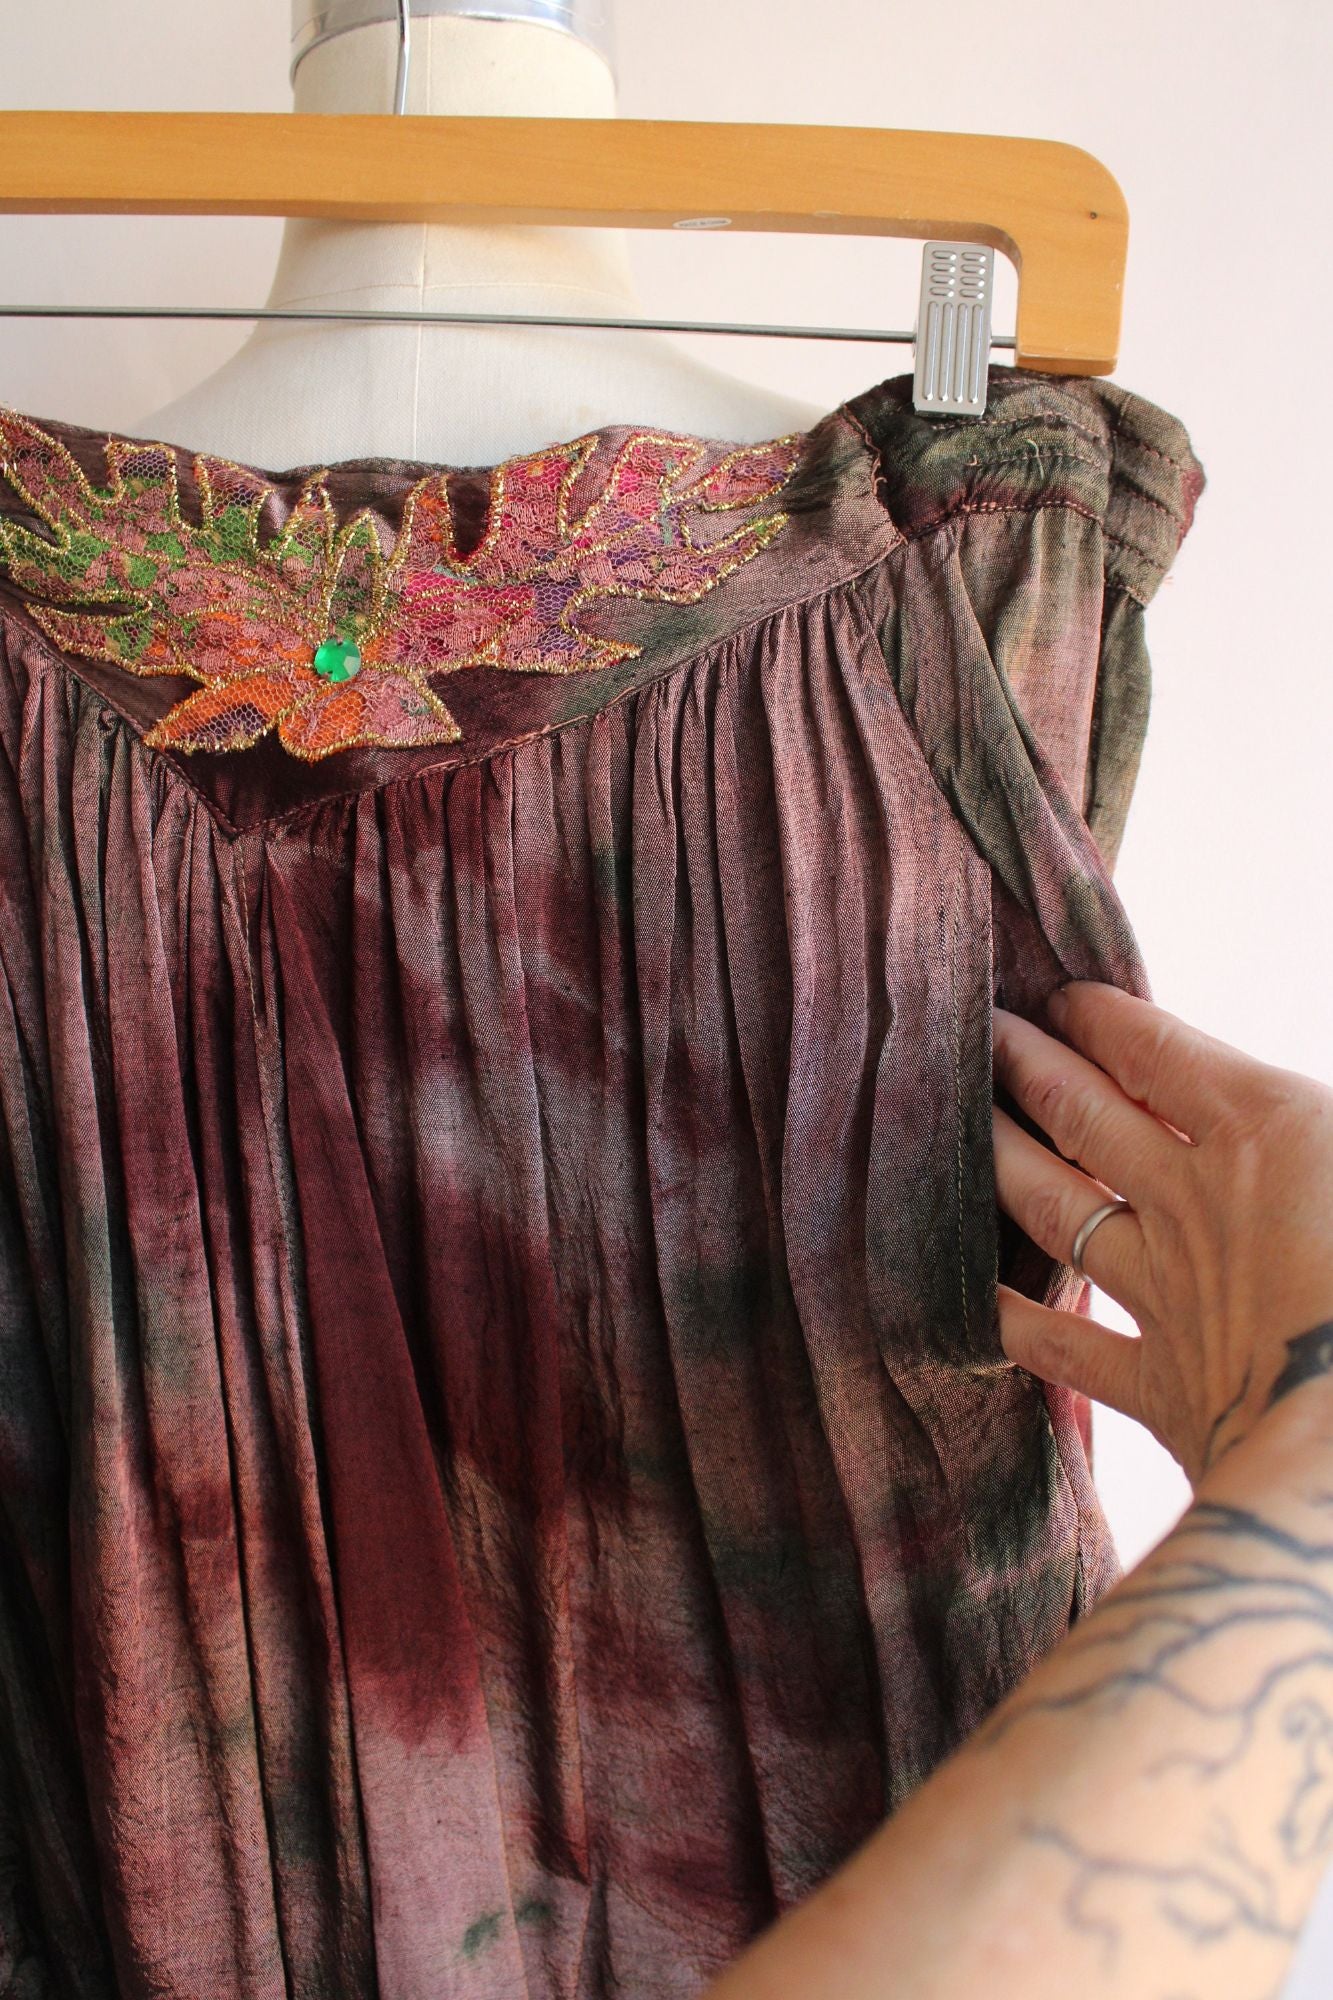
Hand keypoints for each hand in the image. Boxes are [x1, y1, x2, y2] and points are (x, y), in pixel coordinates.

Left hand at [991, 981, 1332, 1488]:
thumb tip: (1295, 1126)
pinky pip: (1059, 1345)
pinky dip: (1011, 1318)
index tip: (1059, 996)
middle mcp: (1195, 1198)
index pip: (1158, 1049)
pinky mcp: (1159, 1385)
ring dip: (1002, 1158)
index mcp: (1269, 1129)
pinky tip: (971, 1295)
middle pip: (1085, 1113)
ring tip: (959, 1123)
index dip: (1100, 1017)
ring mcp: (1165, 1289)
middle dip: (1027, 1064)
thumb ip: (1324, 1137)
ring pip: (1054, 1205)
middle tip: (976, 1032)